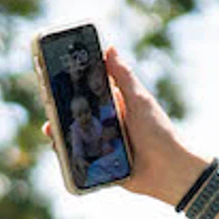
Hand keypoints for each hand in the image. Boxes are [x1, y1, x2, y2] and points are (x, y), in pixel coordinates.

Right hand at [31, 40, 203, 205]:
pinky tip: (59, 150)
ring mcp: (104, 146)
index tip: (55, 79)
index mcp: (117, 106)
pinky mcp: (102, 166)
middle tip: (48, 104)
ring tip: (51, 129)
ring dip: (61, 133)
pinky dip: (69, 156)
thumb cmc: (158, 132)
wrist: (169, 171)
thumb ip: (123, 76)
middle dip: (61, 111)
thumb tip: (110, 48)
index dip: (73, 86)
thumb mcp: (139, 100)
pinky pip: (81, 160)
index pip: (90, 92)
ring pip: (77, 137)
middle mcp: (108, 124)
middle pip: (79, 115)